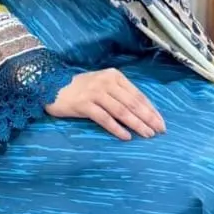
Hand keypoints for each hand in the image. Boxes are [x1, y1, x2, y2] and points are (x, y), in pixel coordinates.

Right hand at [45, 69, 165, 140]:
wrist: (52, 86)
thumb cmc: (81, 88)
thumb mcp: (103, 85)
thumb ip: (120, 94)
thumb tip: (142, 112)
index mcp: (115, 76)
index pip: (138, 95)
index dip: (151, 109)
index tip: (161, 122)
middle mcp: (106, 82)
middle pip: (132, 103)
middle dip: (148, 118)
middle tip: (159, 130)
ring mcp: (95, 92)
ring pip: (121, 111)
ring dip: (136, 124)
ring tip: (147, 134)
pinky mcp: (84, 104)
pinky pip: (104, 118)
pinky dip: (117, 128)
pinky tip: (126, 137)